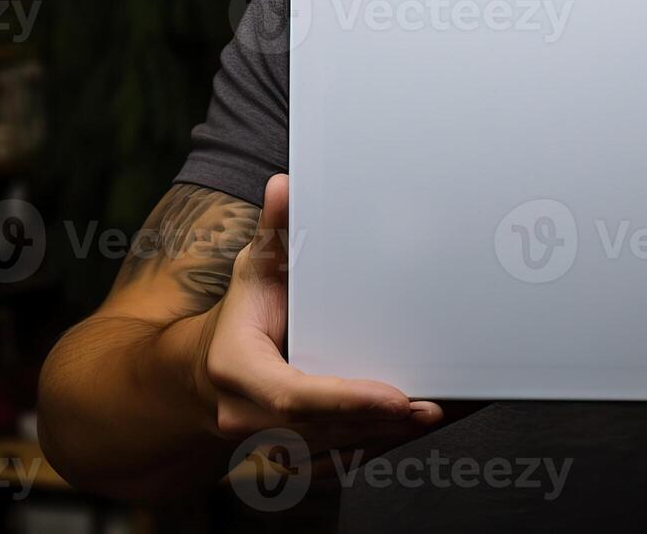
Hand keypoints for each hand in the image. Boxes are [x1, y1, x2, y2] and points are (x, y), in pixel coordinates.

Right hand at [198, 174, 442, 461]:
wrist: (200, 381)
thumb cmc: (238, 318)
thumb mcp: (253, 270)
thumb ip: (273, 231)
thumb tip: (284, 185)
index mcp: (238, 371)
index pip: (295, 397)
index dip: (346, 400)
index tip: (396, 397)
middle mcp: (249, 419)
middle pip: (327, 431)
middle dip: (385, 421)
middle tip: (439, 404)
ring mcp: (271, 447)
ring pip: (340, 451)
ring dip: (394, 435)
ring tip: (446, 411)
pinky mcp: (296, 459)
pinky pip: (345, 461)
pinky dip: (386, 444)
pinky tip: (425, 424)